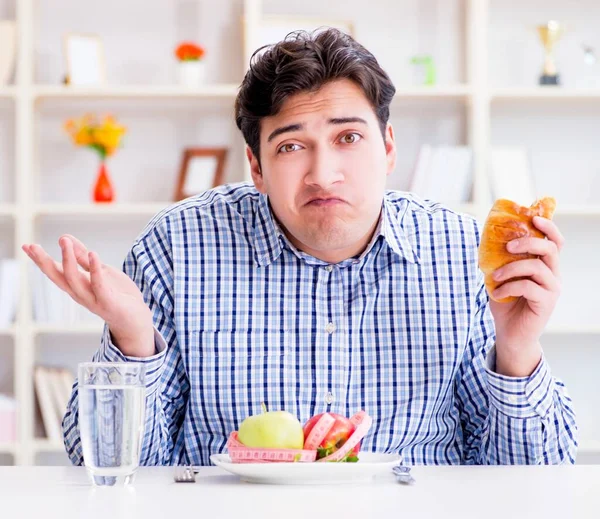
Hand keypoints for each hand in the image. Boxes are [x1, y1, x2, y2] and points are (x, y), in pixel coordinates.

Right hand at [22, 235, 154, 356]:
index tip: (26, 246)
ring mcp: (93, 299)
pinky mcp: (108, 301)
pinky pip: (99, 285)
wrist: (136, 319)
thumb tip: (66, 238)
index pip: (55, 272)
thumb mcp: (100, 271)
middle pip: (58, 277)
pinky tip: (93, 254)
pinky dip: (95, 270)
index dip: (40, 260)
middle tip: (32, 246)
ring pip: (74, 280)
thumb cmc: (117, 294)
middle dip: (44, 262)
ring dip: (68, 260)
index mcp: (77, 286)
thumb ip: (84, 257)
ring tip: (64, 241)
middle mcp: (80, 294)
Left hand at [489, 216, 563, 376]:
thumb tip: (486, 237)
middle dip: (528, 242)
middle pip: (550, 249)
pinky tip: (497, 292)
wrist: (509, 333)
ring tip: (495, 276)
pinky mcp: (546, 303)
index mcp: (544, 266)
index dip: (548, 227)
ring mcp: (552, 289)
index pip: (554, 242)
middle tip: (507, 247)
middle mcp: (553, 275)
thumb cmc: (506, 303)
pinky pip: (528, 287)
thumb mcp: (500, 276)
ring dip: (511, 268)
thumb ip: (499, 259)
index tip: (534, 218)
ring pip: (537, 267)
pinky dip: (509, 286)